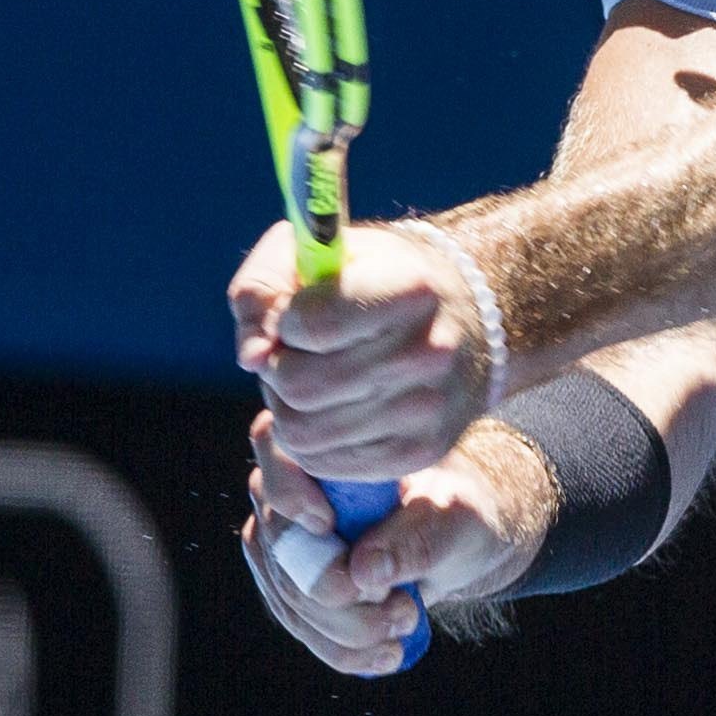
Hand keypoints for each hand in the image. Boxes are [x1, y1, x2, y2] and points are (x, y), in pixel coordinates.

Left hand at [230, 221, 491, 480]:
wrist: (464, 320)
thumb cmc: (376, 277)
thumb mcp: (319, 252)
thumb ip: (263, 286)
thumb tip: (251, 358)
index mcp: (411, 288)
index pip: (312, 325)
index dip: (283, 323)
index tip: (294, 316)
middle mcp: (429, 351)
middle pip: (300, 386)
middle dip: (277, 370)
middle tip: (291, 356)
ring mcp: (428, 408)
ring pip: (303, 432)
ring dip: (285, 409)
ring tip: (306, 383)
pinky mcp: (420, 452)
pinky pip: (324, 463)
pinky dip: (308, 442)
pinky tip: (326, 411)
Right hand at [238, 410, 551, 676]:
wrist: (454, 541)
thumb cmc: (454, 509)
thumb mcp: (453, 517)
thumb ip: (414, 537)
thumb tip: (364, 572)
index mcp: (326, 445)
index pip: (273, 444)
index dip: (289, 489)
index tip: (328, 525)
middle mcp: (288, 487)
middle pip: (279, 542)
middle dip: (337, 591)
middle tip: (402, 608)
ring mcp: (281, 540)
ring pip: (290, 594)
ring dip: (349, 628)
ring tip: (406, 623)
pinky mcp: (290, 584)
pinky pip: (301, 624)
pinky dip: (344, 650)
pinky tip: (385, 655)